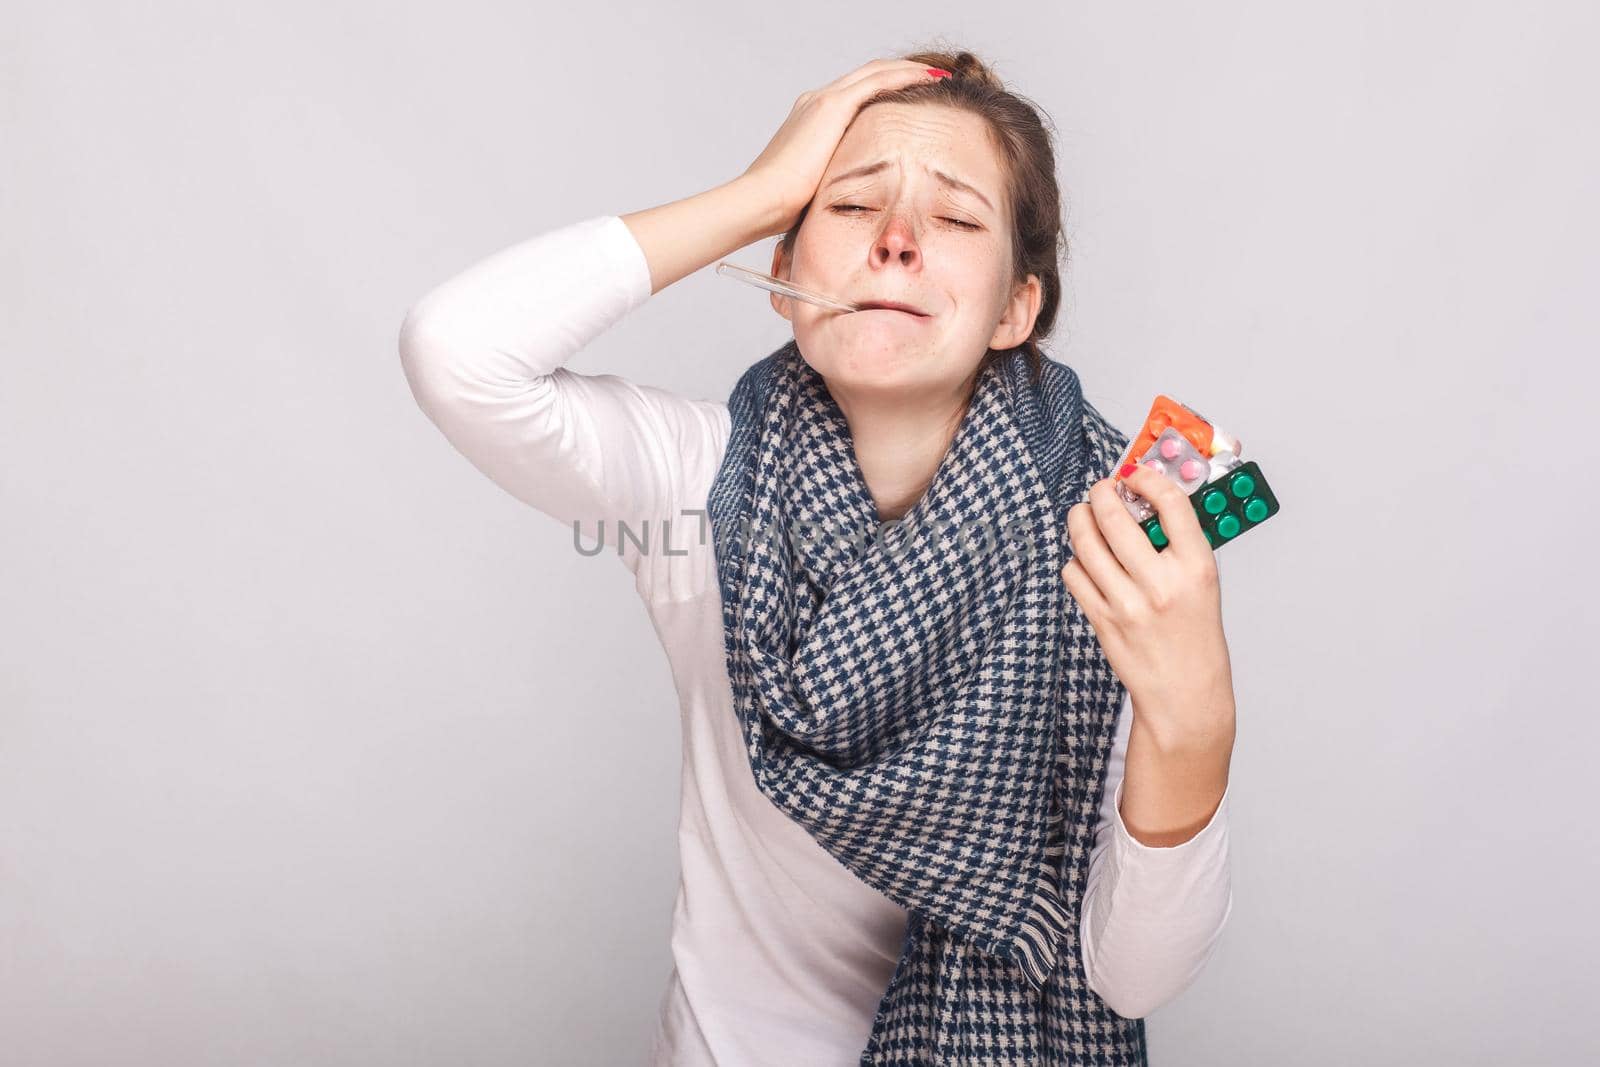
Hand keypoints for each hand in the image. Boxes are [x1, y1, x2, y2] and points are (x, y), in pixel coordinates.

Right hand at [739, 59, 949, 236]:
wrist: (763, 200)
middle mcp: (816, 101)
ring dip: (908, 70)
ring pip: (875, 72)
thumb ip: (835, 179)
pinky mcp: (832, 106)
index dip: (885, 91)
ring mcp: (823, 100)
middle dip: (901, 73)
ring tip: (937, 74)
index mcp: (810, 119)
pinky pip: (877, 81)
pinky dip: (904, 76)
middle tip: (931, 77)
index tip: (911, 99)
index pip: (854, 96)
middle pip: (867, 77)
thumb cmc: (783, 206)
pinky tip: (927, 79)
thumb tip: (851, 200)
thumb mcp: (816, 186)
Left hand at [1060, 463, 1235, 751]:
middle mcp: (1160, 583)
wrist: (1185, 694)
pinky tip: (1087, 560)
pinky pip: (1074, 573)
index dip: (1147, 477)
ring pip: (1085, 541)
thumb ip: (1179, 544)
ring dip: (1080, 519)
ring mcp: (1126, 603)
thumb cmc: (1196, 637)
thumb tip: (1146, 500)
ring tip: (1085, 515)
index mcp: (1196, 568)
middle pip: (1114, 515)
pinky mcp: (1101, 619)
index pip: (1170, 503)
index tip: (1136, 474)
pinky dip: (1076, 560)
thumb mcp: (1205, 584)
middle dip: (1101, 491)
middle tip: (1102, 488)